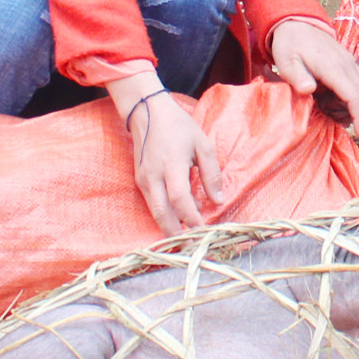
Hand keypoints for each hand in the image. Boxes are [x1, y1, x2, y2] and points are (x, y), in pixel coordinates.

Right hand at [123, 89, 222, 236]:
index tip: (204, 229)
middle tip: (192, 244)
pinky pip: (152, 204)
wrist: (147, 113)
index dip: (191, 218)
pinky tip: (180, 216)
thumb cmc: (179, 128)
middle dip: (176, 233)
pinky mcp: (140, 180)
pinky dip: (165, 215)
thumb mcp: (202, 145)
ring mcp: (144, 179)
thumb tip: (219, 200)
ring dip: (170, 226)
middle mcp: (154, 176)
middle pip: (162, 214)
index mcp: (172, 166)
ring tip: (189, 234)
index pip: (180, 200)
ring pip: (155, 212)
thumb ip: (211, 174)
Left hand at [269, 19, 358, 145]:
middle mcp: (347, 66)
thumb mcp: (286, 60)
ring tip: (358, 129)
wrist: (297, 24)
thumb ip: (297, 76)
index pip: (353, 95)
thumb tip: (309, 90)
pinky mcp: (348, 66)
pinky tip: (350, 112)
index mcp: (333, 67)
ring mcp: (349, 65)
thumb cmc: (290, 44)